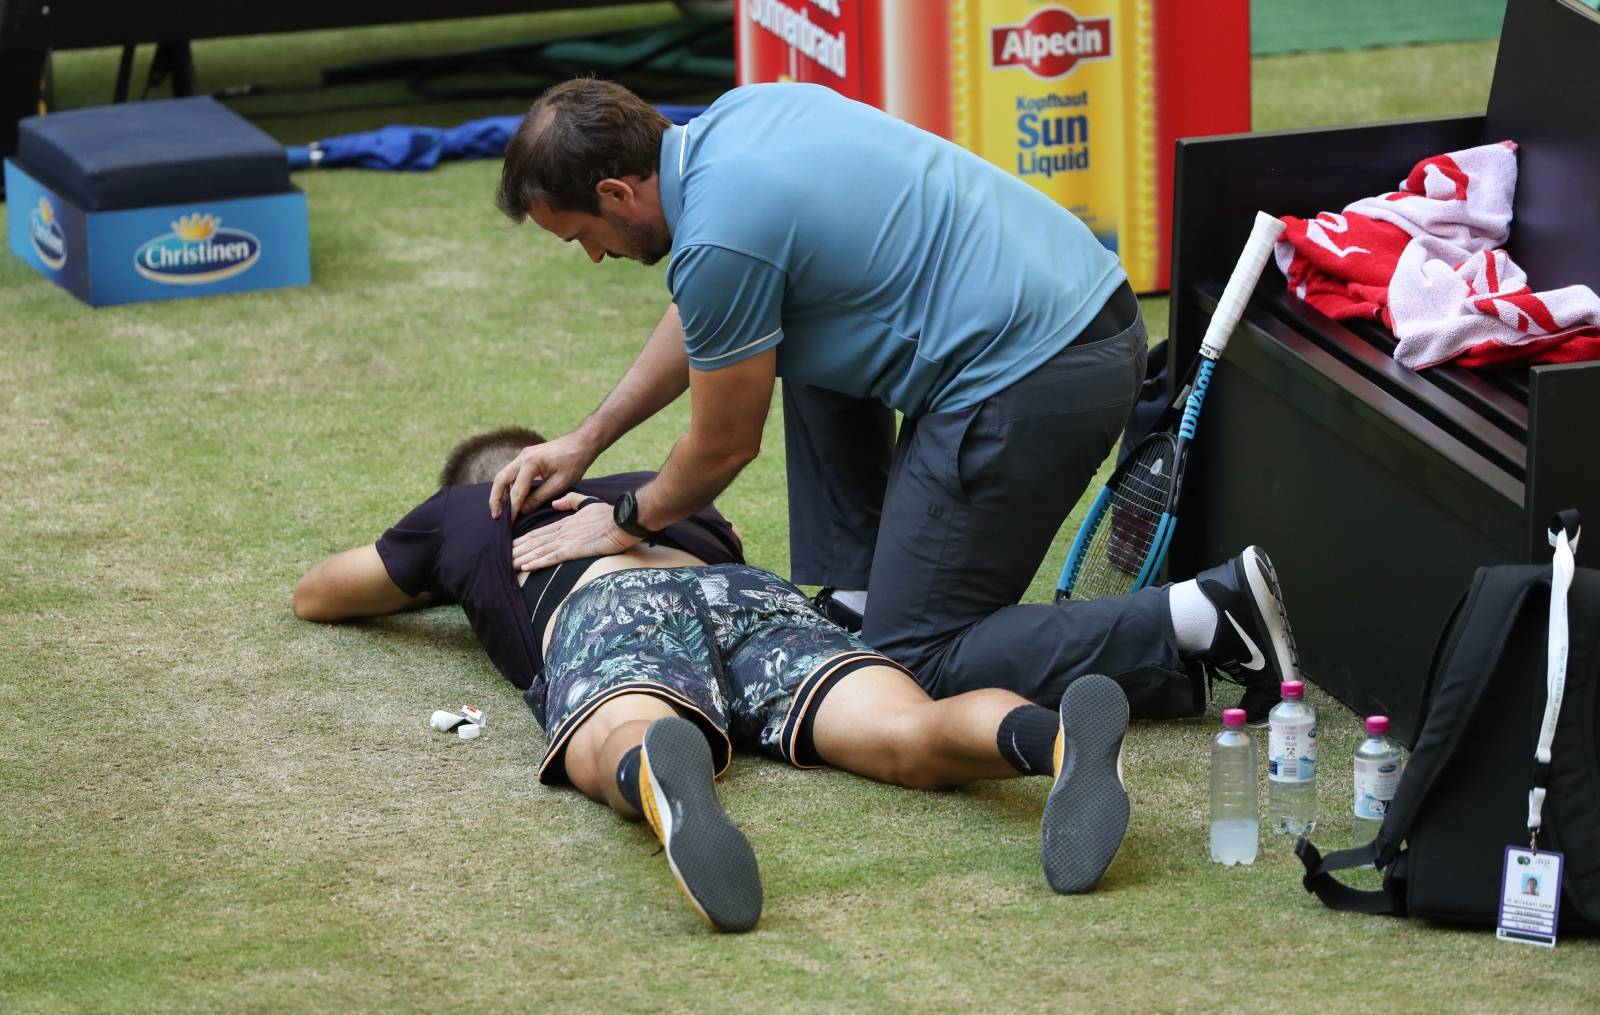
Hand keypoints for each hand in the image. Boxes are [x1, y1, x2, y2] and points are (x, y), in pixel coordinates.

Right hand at [489, 431, 598, 518]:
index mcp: (531, 463)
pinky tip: (511, 498)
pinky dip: (508, 486)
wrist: (582, 443)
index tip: (509, 523)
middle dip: (495, 499)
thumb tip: (523, 510)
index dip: (512, 509)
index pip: (516, 491)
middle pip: (500, 480)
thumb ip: (539, 497)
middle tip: (496, 516)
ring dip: (500, 492)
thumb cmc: (574, 462)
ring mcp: (523, 456)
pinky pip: (511, 473)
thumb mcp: (560, 484)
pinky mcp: (526, 457)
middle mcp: (522, 457)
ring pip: (503, 475)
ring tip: (501, 510)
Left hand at [511, 494, 637, 571]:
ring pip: (538, 551)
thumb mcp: (587, 503)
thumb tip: (555, 503)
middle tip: (499, 558)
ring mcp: (567, 541)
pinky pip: (552, 557)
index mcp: (564, 523)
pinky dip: (537, 562)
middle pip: (533, 542)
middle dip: (516, 551)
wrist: (623, 520)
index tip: (509, 546)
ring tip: (506, 565)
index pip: (538, 533)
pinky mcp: (575, 549)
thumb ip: (570, 501)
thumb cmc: (609, 515)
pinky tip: (525, 567)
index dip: (522, 540)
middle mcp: (561, 532)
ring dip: (522, 558)